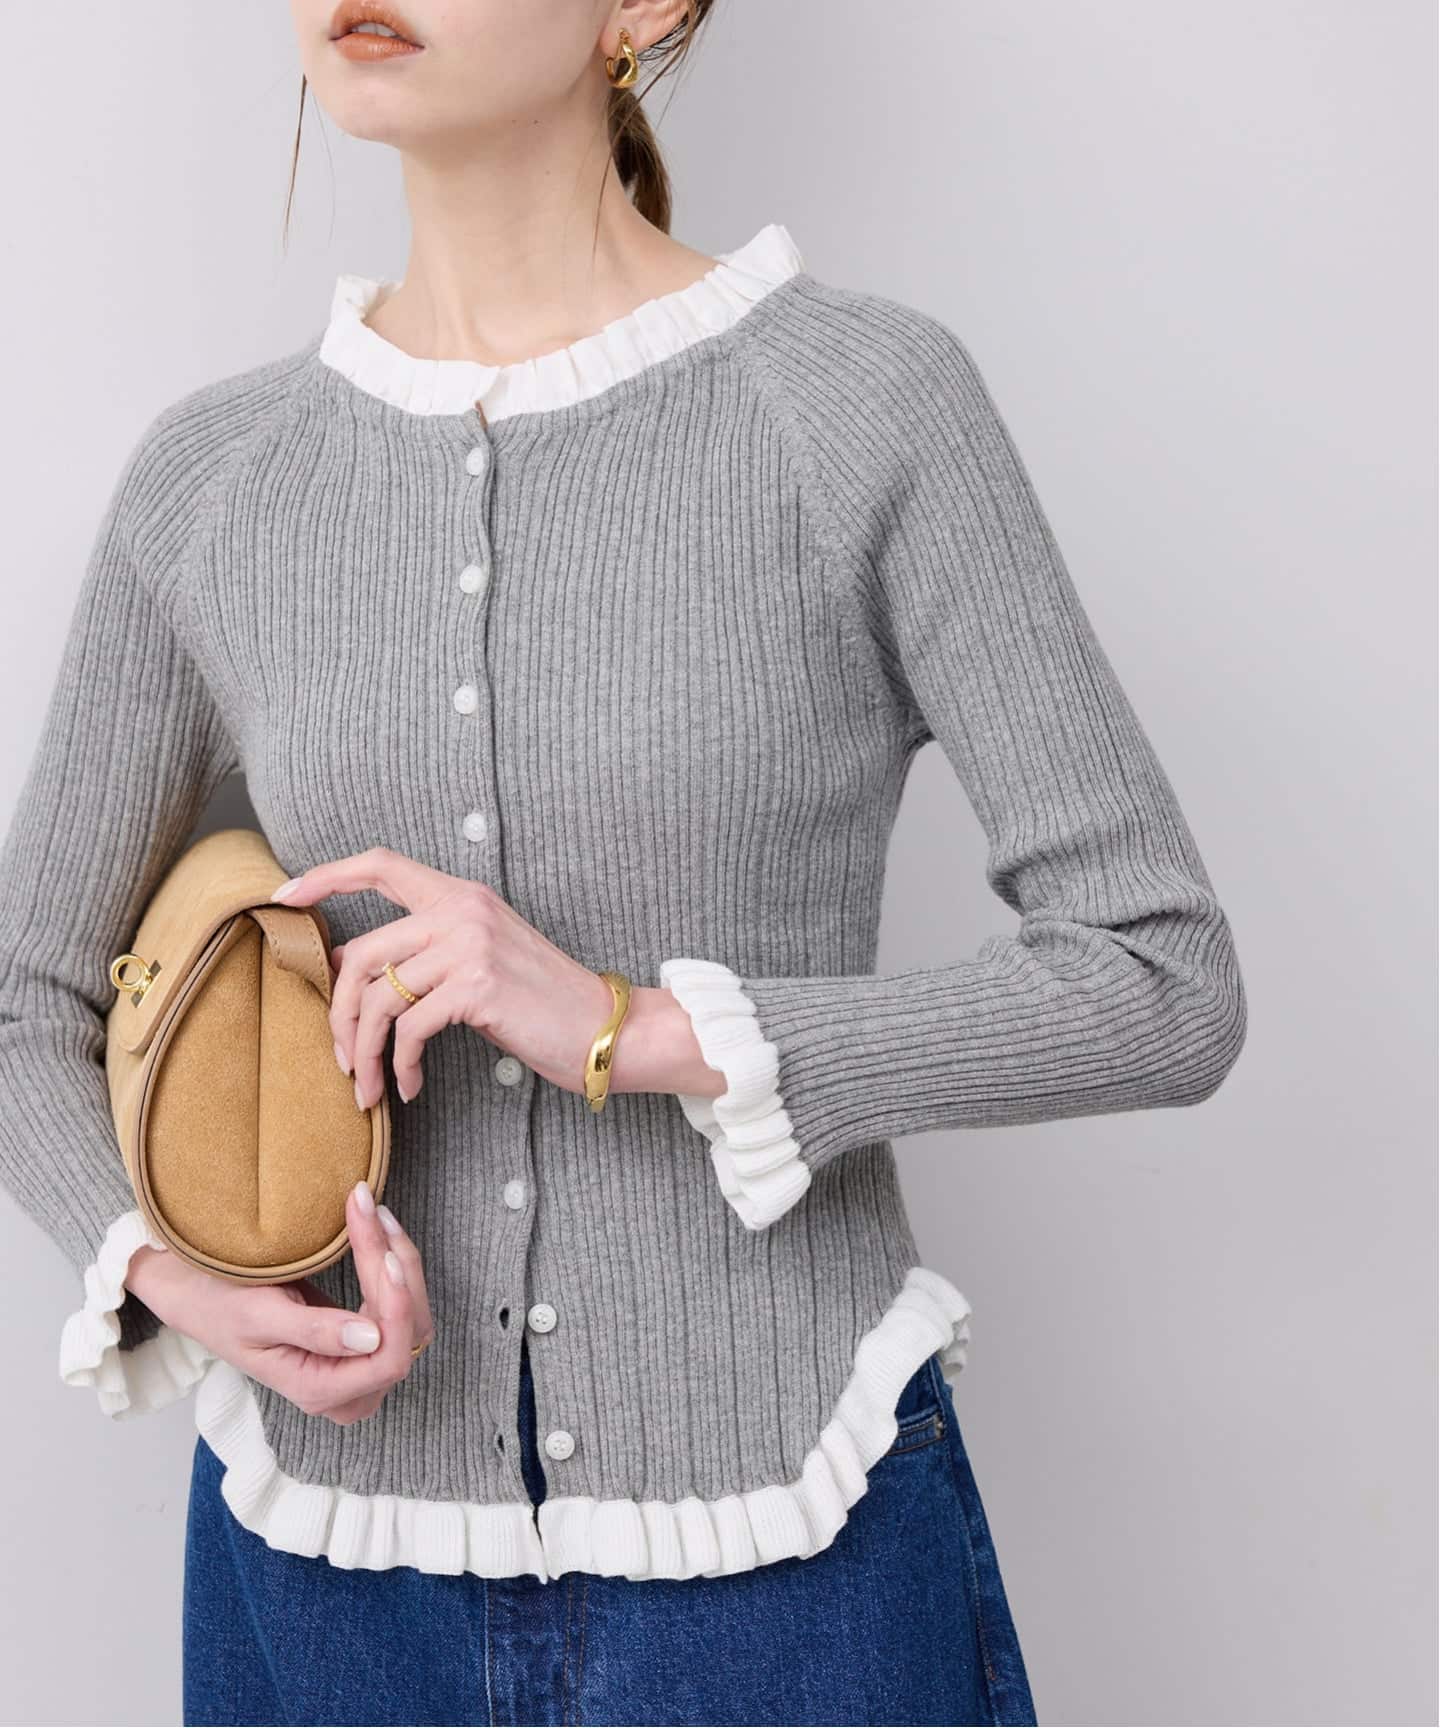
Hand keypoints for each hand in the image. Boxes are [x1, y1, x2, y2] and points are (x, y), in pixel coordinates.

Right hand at [124, 1181, 434, 1424]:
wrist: (199, 1297)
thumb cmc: (221, 1307)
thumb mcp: (258, 1316)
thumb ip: (315, 1331)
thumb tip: (371, 1338)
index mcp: (320, 1392)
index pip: (389, 1359)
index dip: (397, 1308)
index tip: (386, 1256)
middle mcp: (349, 1390)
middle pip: (407, 1333)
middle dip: (396, 1268)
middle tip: (371, 1212)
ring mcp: (361, 1366)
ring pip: (411, 1315)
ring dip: (399, 1260)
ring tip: (373, 1212)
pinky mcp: (366, 1340)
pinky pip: (399, 1304)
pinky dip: (393, 1263)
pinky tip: (378, 1227)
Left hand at [269, 845, 725, 1107]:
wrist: (602, 1028)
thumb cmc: (541, 1002)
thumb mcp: (484, 957)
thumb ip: (430, 950)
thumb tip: (356, 973)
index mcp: (461, 894)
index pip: (381, 864)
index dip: (326, 877)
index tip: (285, 897)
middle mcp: (462, 910)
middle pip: (361, 954)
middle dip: (336, 1014)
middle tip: (339, 1058)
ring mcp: (470, 945)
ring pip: (377, 998)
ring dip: (363, 1052)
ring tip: (368, 1086)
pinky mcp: (478, 987)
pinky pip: (409, 1030)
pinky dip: (399, 1066)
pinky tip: (410, 1087)